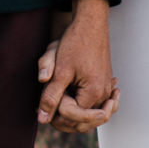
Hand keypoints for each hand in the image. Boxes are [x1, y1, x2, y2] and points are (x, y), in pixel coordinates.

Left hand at [37, 0, 118, 132]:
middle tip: (48, 104)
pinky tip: (72, 100)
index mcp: (93, 93)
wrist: (90, 24)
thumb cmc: (75, 43)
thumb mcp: (59, 70)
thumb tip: (41, 119)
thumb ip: (50, 96)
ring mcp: (107, 90)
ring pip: (90, 115)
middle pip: (84, 122)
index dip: (56, 112)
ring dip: (74, 114)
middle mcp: (104, 95)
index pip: (72, 118)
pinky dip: (85, 107)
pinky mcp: (106, 84)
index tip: (46, 98)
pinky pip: (97, 105)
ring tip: (58, 102)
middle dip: (64, 118)